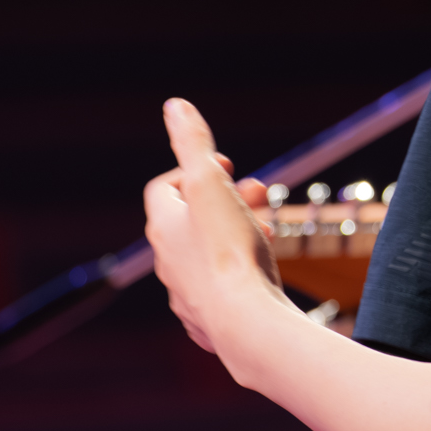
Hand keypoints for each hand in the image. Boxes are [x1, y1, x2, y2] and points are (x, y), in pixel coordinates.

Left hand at [144, 98, 282, 356]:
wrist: (246, 323)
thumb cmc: (230, 253)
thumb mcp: (212, 184)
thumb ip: (194, 144)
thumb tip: (175, 106)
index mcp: (164, 227)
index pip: (164, 188)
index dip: (192, 170)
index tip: (226, 167)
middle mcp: (168, 262)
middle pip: (189, 220)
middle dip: (223, 199)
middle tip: (256, 193)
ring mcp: (187, 293)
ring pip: (206, 253)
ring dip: (234, 232)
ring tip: (266, 228)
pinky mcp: (210, 318)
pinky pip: (220, 286)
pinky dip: (239, 268)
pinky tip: (262, 269)